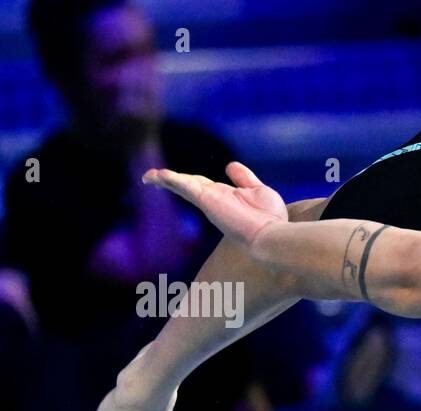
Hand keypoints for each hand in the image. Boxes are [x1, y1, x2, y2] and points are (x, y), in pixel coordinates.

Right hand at [142, 162, 286, 247]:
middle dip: (170, 180)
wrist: (272, 235)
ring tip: (148, 176)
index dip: (190, 180)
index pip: (203, 185)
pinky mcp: (206, 200)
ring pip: (183, 185)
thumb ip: (243, 178)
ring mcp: (209, 201)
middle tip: (151, 177)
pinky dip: (170, 179)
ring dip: (165, 179)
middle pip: (187, 185)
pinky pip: (184, 185)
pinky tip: (156, 176)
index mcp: (224, 197)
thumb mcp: (257, 190)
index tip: (175, 177)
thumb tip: (229, 165)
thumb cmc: (270, 219)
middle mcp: (214, 200)